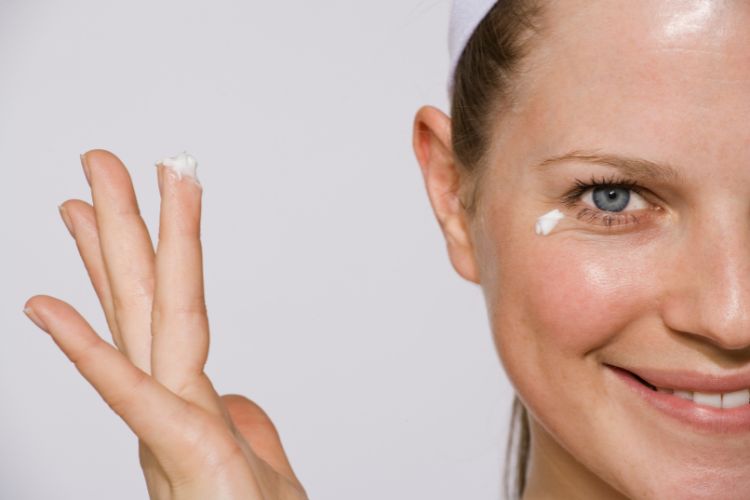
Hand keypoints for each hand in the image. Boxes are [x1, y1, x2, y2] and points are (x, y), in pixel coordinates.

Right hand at [23, 150, 306, 499]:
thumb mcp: (259, 468)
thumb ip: (244, 425)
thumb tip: (240, 394)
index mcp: (193, 401)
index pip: (167, 311)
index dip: (148, 253)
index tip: (126, 202)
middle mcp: (172, 402)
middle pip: (147, 296)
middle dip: (124, 224)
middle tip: (99, 159)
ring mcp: (169, 427)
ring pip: (143, 322)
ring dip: (114, 253)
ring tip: (81, 191)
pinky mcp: (180, 458)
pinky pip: (132, 397)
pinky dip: (87, 355)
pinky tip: (43, 308)